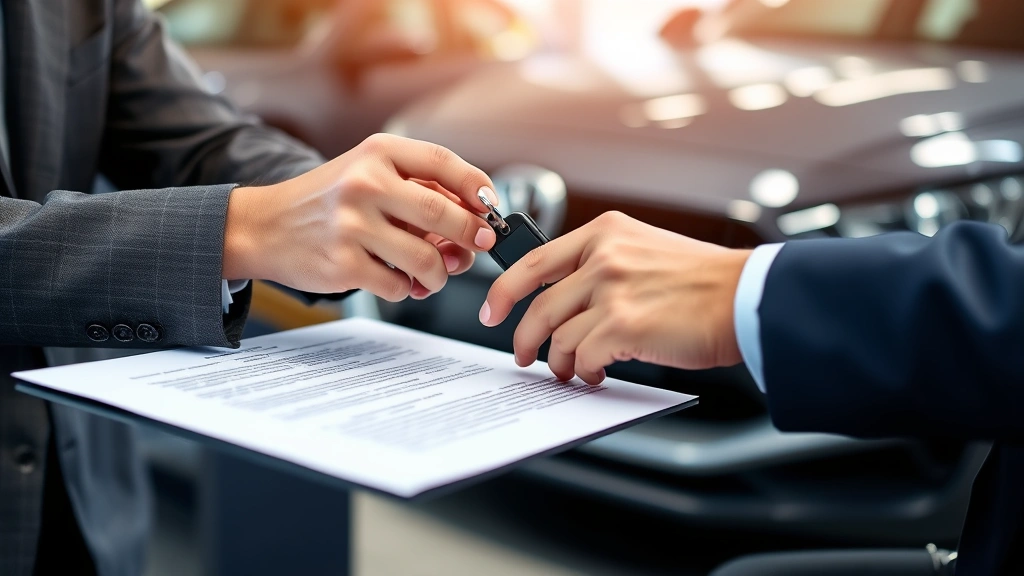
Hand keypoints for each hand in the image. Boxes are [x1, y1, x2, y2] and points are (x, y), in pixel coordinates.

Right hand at [222, 134, 498, 300]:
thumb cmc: (325, 202)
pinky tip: (396, 280)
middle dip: (470, 236)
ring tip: (432, 274)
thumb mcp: (367, 175)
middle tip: (475, 247)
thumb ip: (417, 190)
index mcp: (377, 153)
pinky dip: (406, 289)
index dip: (479, 188)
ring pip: (427, 259)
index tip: (490, 208)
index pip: (445, 163)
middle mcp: (365, 183)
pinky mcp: (343, 264)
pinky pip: (399, 286)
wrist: (262, 227)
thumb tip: (476, 220)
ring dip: (440, 274)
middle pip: (444, 214)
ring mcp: (353, 225)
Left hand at [480, 212, 750, 384]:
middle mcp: (604, 256)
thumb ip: (602, 264)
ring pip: (557, 336)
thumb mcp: (645, 249)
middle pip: (538, 305)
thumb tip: (566, 300)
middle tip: (524, 356)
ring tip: (570, 371)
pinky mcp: (623, 325)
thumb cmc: (704, 281)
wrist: (745, 296)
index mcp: (605, 232)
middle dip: (524, 339)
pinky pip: (582, 357)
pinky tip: (596, 375)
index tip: (492, 310)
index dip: (504, 291)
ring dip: (558, 362)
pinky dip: (584, 372)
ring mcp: (611, 291)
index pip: (534, 260)